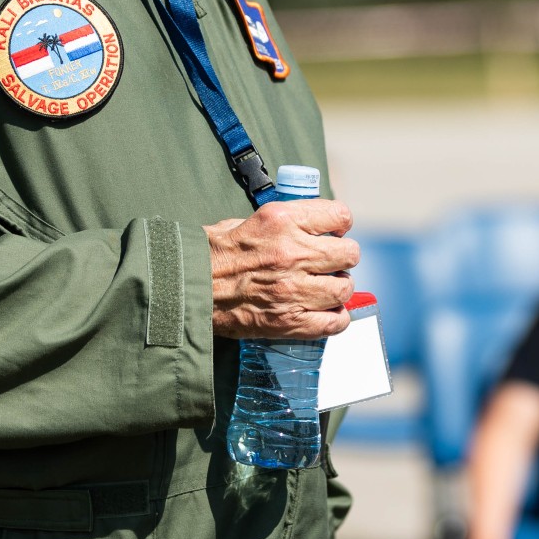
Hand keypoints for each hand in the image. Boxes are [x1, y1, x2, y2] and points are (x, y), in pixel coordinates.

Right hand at [208, 199, 357, 339]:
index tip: (333, 232)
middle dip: (341, 257)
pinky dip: (335, 318)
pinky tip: (324, 312)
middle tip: (327, 262)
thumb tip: (309, 225)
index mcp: (282, 221)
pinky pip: (335, 322)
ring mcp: (295, 290)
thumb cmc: (213, 254)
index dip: (340, 225)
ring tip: (323, 288)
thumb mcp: (246, 221)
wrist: (188, 290)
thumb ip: (283, 222)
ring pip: (345, 288)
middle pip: (349, 253)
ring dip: (338, 288)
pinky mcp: (291, 321)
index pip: (340, 216)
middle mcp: (293, 253)